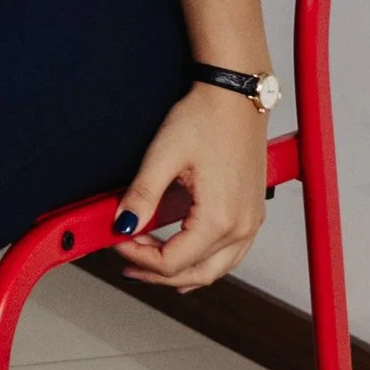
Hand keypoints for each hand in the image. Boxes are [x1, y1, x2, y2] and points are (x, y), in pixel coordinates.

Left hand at [112, 83, 269, 291]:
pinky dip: (205, 263)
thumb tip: (122, 225)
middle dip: (156, 273)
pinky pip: (231, 255)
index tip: (117, 240)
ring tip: (149, 265)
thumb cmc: (206, 118)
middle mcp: (241, 227)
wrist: (236, 95)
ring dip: (181, 273)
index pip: (172, 261)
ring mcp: (251, 222)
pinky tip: (187, 260)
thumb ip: (141, 195)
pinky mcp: (252, 213)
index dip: (138, 256)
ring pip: (215, 270)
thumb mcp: (163, 155)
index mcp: (219, 218)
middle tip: (127, 264)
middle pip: (195, 274)